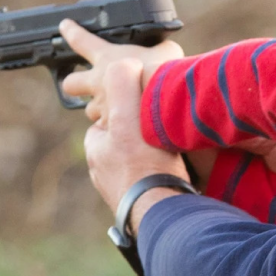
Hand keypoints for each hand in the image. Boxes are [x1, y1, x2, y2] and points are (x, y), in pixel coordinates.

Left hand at [57, 19, 183, 125]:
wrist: (166, 103)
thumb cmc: (166, 73)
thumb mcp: (166, 51)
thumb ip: (161, 49)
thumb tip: (165, 49)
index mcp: (107, 58)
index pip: (82, 40)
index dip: (72, 32)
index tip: (65, 26)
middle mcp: (98, 82)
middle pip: (70, 83)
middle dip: (74, 84)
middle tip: (83, 84)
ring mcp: (101, 106)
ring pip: (91, 110)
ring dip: (101, 109)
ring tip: (119, 110)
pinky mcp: (108, 127)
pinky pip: (107, 128)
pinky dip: (115, 128)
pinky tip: (130, 128)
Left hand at [81, 55, 188, 231]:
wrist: (161, 213)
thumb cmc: (144, 165)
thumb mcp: (129, 113)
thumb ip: (123, 84)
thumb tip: (124, 63)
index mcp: (96, 150)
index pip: (106, 118)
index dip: (125, 107)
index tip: (143, 106)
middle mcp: (105, 174)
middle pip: (122, 143)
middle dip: (138, 135)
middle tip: (161, 131)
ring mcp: (123, 193)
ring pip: (137, 165)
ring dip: (153, 158)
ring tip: (174, 152)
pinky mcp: (142, 207)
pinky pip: (152, 184)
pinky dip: (162, 176)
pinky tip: (179, 174)